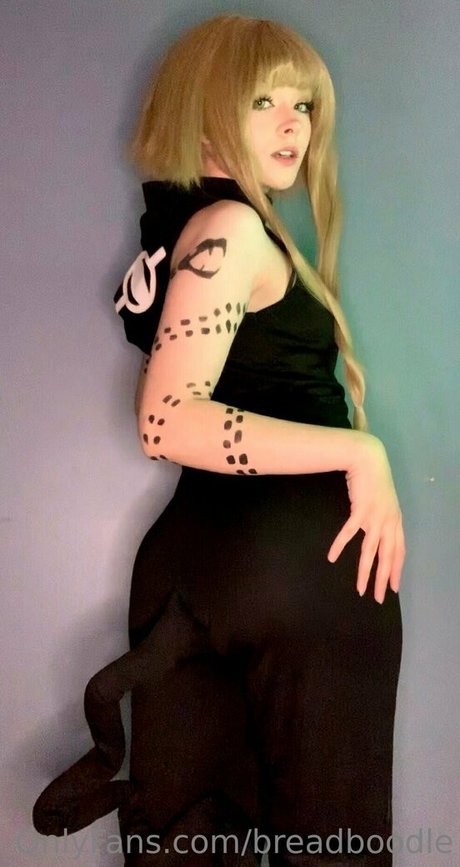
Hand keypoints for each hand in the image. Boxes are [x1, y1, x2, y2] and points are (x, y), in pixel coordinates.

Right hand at [327, 435, 405, 602]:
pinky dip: (340, 545)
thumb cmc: (374, 477)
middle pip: (388, 557)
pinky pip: (349, 533)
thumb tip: (376, 528)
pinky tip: (331, 557)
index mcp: (396, 521)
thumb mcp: (384, 500)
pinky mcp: (361, 510)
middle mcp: (389, 522)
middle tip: (379, 597)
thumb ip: (382, 515)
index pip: (399, 551)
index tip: (393, 587)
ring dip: (365, 572)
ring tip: (360, 588)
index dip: (397, 570)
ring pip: (370, 551)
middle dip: (383, 579)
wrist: (368, 458)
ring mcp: (376, 517)